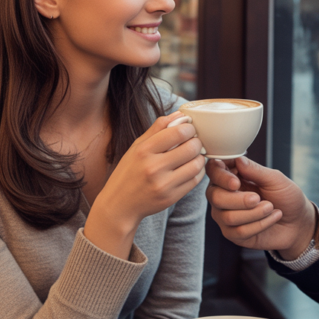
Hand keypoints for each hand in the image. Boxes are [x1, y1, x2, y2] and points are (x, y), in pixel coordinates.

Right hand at [85, 112, 205, 257]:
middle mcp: (153, 167)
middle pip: (191, 147)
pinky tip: (190, 168)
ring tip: (193, 155)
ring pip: (197, 164)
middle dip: (197, 142)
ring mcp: (163, 184)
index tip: (189, 129)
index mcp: (144, 151)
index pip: (178, 132)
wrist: (119, 204)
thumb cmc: (129, 172)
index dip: (190, 128)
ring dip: (199, 157)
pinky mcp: (171, 197)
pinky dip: (197, 171)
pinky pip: (195, 180)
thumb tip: (181, 114)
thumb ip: (158, 128)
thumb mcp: (137, 146)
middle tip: (194, 142)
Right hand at [206, 157, 316, 258]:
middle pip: (215, 197)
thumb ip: (255, 170)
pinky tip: (272, 218)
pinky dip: (260, 224)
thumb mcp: (275, 179)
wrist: (298, 221)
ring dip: (254, 213)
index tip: (236, 183)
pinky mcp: (233, 234)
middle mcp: (223, 195)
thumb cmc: (286, 196)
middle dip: (239, 200)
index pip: (213, 171)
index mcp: (231, 176)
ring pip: (228, 217)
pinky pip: (239, 231)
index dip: (221, 177)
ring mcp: (225, 216)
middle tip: (258, 199)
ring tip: (271, 207)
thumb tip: (238, 159)